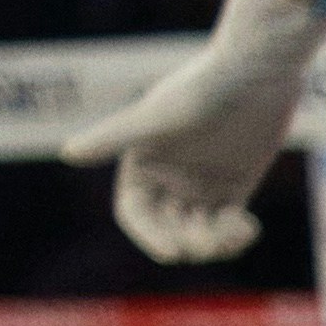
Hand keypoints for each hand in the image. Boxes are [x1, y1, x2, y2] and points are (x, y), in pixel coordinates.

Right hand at [65, 0, 325, 262]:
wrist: (257, 72)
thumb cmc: (202, 89)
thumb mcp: (156, 117)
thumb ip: (113, 136)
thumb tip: (68, 153)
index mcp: (142, 162)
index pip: (134, 212)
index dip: (148, 236)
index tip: (172, 253)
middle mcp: (168, 177)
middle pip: (168, 230)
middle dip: (188, 241)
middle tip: (212, 241)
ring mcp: (201, 185)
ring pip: (199, 235)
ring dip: (215, 242)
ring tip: (239, 230)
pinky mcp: (233, 187)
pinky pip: (227, 227)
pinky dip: (237, 235)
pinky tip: (249, 225)